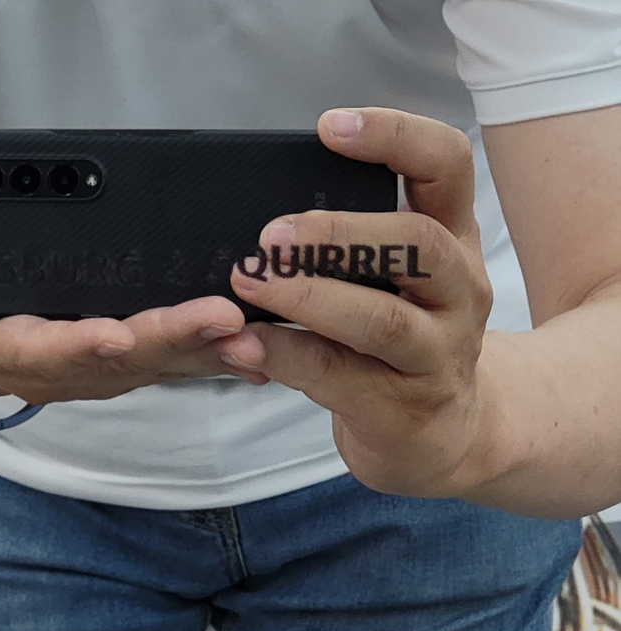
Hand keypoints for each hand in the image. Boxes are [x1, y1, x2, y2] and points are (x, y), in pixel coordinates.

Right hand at [0, 169, 268, 405]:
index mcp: (9, 344)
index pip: (43, 348)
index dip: (79, 344)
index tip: (113, 334)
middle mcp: (61, 369)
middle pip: (120, 360)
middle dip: (172, 339)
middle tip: (222, 318)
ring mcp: (99, 374)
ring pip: (157, 368)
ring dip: (207, 353)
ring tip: (255, 337)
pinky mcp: (128, 369)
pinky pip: (174, 366)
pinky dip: (216, 358)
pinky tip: (262, 347)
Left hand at [229, 107, 496, 497]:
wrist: (446, 435)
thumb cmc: (399, 337)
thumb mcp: (394, 278)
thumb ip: (351, 239)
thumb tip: (262, 205)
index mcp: (452, 239)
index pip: (447, 166)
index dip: (394, 137)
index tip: (329, 126)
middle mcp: (458, 292)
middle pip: (420, 244)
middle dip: (340, 233)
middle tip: (271, 234)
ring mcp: (436, 354)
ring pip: (382, 320)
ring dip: (308, 297)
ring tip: (248, 282)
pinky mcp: (400, 408)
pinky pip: (339, 377)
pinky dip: (286, 356)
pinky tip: (243, 343)